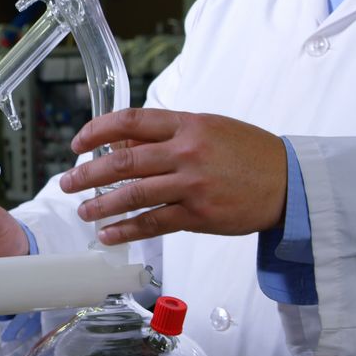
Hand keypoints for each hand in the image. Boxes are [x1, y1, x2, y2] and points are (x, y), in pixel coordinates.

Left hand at [59, 109, 287, 244]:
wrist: (288, 182)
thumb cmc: (245, 153)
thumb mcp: (206, 129)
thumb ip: (164, 136)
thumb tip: (119, 145)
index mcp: (185, 125)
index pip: (129, 121)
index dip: (96, 131)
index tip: (78, 144)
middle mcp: (186, 152)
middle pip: (123, 161)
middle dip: (87, 174)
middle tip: (67, 182)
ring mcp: (191, 184)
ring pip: (133, 194)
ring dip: (100, 205)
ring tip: (83, 210)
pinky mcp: (198, 214)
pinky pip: (152, 222)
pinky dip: (125, 229)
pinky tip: (108, 234)